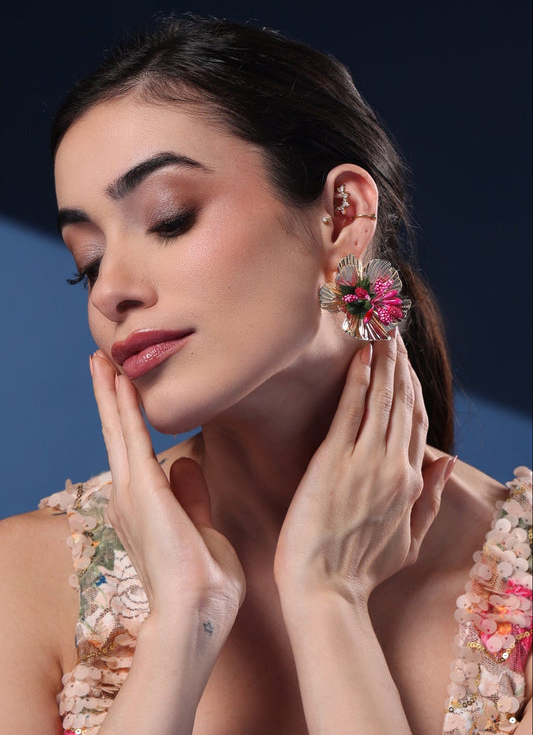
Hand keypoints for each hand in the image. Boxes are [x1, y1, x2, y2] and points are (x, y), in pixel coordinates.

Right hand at [90, 352, 244, 634]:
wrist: (199, 612)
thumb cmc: (205, 583)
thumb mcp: (202, 529)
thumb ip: (192, 496)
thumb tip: (186, 462)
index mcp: (143, 508)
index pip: (134, 452)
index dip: (127, 418)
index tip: (126, 389)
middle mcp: (129, 497)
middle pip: (116, 435)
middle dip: (109, 397)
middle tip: (102, 362)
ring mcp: (132, 492)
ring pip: (117, 430)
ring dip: (110, 393)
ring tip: (102, 360)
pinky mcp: (143, 489)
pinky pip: (131, 437)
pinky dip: (124, 407)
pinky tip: (118, 380)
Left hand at [274, 334, 453, 605]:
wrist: (326, 591)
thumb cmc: (361, 569)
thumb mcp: (409, 539)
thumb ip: (431, 499)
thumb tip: (447, 460)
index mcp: (410, 483)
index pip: (417, 423)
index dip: (414, 389)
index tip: (407, 366)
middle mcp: (393, 466)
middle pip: (403, 403)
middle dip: (401, 364)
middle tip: (394, 332)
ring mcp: (365, 462)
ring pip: (382, 400)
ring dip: (384, 362)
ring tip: (382, 332)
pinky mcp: (334, 460)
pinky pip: (352, 410)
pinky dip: (359, 380)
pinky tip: (361, 356)